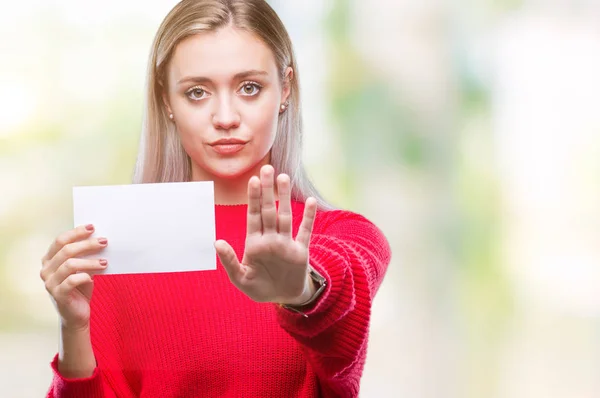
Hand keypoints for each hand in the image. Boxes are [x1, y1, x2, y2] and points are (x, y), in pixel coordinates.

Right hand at [40, 225, 107, 330]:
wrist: (77, 313)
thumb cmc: (80, 287)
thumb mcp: (82, 268)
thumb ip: (84, 255)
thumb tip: (99, 239)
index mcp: (50, 260)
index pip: (60, 240)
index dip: (76, 232)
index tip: (92, 228)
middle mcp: (46, 270)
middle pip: (66, 250)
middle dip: (87, 244)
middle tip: (104, 242)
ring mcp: (50, 283)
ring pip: (70, 265)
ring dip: (90, 261)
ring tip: (105, 262)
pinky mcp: (58, 295)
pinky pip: (72, 281)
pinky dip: (85, 276)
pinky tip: (94, 278)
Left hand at [215, 165, 317, 304]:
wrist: (284, 298)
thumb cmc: (260, 288)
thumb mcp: (241, 278)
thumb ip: (230, 261)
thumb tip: (217, 242)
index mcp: (255, 243)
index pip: (254, 216)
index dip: (254, 198)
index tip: (252, 180)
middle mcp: (271, 239)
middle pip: (269, 210)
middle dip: (267, 190)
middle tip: (266, 168)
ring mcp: (286, 243)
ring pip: (285, 216)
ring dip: (285, 198)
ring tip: (284, 177)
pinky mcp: (301, 252)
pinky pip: (305, 232)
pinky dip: (308, 217)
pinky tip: (311, 202)